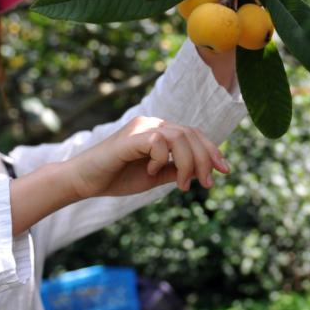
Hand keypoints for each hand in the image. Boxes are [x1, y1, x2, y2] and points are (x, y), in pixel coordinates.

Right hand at [68, 116, 229, 198]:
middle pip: (191, 134)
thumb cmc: (117, 178)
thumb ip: (176, 171)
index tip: (225, 171)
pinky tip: (151, 172)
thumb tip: (202, 172)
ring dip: (188, 163)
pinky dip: (161, 159)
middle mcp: (152, 124)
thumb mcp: (155, 177)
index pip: (194, 134)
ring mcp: (141, 128)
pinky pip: (159, 142)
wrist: (84, 181)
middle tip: (209, 183)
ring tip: (183, 185)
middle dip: (206, 159)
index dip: (212, 151)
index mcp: (160, 131)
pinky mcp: (131, 137)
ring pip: (179, 137)